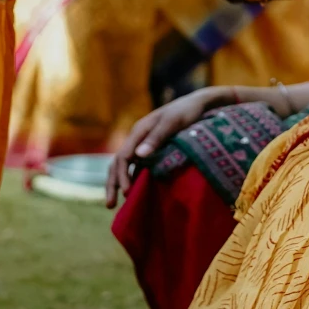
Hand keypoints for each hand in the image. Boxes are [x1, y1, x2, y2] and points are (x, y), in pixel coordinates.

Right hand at [106, 86, 233, 207]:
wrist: (197, 103)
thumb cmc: (186, 111)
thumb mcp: (173, 122)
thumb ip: (157, 138)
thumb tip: (138, 156)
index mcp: (139, 131)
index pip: (123, 157)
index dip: (122, 176)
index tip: (127, 193)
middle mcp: (137, 138)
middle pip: (118, 163)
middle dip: (113, 183)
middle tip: (111, 205)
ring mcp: (143, 143)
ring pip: (124, 165)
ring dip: (118, 183)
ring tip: (114, 203)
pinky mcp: (151, 148)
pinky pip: (136, 166)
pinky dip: (131, 178)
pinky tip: (134, 192)